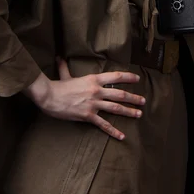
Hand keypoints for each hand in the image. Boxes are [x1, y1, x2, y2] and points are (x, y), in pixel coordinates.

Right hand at [22, 58, 145, 139]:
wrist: (50, 97)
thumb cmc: (58, 86)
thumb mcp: (64, 75)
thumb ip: (64, 66)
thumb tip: (59, 57)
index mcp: (93, 79)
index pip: (115, 76)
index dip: (127, 77)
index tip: (137, 79)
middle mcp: (96, 91)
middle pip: (119, 94)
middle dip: (133, 98)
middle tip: (143, 101)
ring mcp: (93, 104)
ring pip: (115, 108)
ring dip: (129, 111)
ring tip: (139, 114)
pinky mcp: (88, 115)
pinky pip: (103, 124)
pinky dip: (113, 131)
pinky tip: (122, 136)